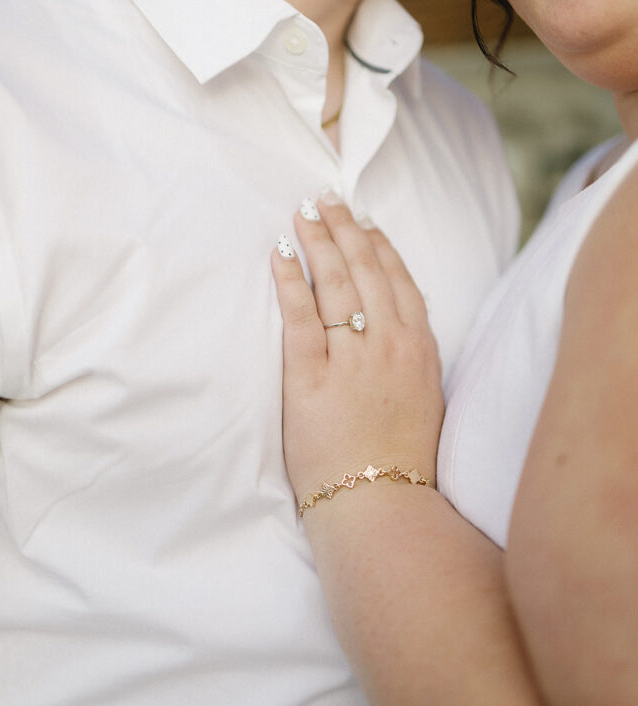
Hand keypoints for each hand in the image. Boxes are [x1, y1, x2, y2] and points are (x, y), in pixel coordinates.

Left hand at [271, 195, 444, 509]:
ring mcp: (351, 358)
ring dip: (318, 242)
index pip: (399, 281)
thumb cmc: (404, 462)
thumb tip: (400, 337)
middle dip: (345, 229)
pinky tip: (279, 254)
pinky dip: (288, 280)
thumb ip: (412, 361)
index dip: (379, 246)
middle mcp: (389, 344)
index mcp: (419, 349)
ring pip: (335, 284)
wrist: (383, 505)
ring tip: (303, 214)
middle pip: (365, 270)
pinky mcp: (311, 376)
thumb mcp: (425, 402)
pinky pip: (299, 316)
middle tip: (326, 200)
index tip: (365, 223)